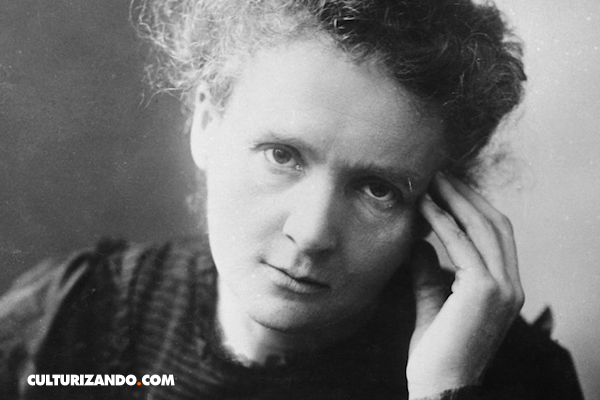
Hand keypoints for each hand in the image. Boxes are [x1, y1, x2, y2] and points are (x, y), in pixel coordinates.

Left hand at [406, 172, 523, 398]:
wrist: (439, 387)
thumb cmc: (436, 351)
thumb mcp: (434, 302)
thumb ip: (430, 272)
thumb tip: (420, 242)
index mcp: (505, 288)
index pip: (496, 235)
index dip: (473, 207)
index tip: (447, 188)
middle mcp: (511, 285)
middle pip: (494, 224)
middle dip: (467, 195)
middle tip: (440, 174)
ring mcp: (503, 288)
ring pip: (483, 228)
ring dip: (456, 200)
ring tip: (432, 181)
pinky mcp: (485, 291)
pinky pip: (462, 245)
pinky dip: (444, 221)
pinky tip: (425, 207)